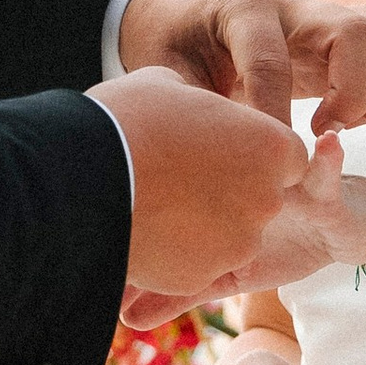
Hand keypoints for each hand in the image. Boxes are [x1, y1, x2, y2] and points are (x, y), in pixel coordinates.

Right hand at [89, 69, 307, 322]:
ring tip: (154, 200)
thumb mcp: (167, 86)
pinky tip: (143, 228)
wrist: (80, 179)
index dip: (251, 150)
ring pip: (229, 236)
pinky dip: (175, 253)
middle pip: (259, 198)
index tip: (218, 146)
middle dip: (229, 190)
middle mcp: (266, 200)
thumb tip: (187, 109)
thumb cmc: (128, 120)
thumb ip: (197, 102)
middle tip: (181, 174)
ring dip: (202, 223)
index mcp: (269, 146)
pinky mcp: (202, 278)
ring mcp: (236, 244)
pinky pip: (196, 264)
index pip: (284, 153)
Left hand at [116, 0, 365, 139]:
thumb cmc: (172, 49)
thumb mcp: (164, 74)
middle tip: (320, 133)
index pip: (271, 62)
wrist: (183, 17)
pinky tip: (343, 121)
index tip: (271, 158)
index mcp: (241, 7)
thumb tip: (219, 156)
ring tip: (335, 126)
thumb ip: (190, 107)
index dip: (273, 118)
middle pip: (355, 30)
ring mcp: (322, 14)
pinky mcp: (340, 34)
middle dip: (350, 92)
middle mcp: (291, 2)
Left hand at [119, 147, 365, 319]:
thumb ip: (179, 292)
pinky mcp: (326, 186)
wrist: (347, 224)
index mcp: (216, 189)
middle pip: (213, 168)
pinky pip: (328, 170)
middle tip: (155, 190)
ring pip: (266, 161)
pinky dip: (329, 156)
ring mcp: (285, 177)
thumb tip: (123, 316)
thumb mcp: (228, 274)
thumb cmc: (282, 242)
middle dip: (186, 180)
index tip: (108, 216)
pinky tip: (329, 140)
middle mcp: (246, 174)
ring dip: (253, 155)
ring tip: (240, 145)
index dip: (146, 202)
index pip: (177, 191)